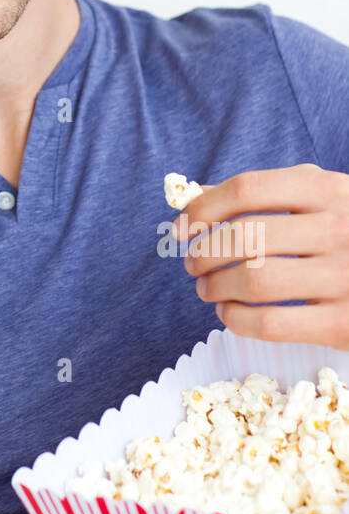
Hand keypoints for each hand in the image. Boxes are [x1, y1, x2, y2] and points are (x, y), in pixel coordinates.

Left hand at [177, 163, 348, 347]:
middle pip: (244, 237)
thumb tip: (195, 199)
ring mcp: (345, 276)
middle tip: (193, 264)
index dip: (204, 208)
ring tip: (207, 289)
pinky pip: (272, 324)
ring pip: (254, 281)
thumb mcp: (325, 197)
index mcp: (327, 190)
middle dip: (204, 253)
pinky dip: (236, 319)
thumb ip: (269, 195)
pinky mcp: (345, 324)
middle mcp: (338, 228)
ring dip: (215, 287)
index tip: (181, 227)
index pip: (248, 189)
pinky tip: (229, 313)